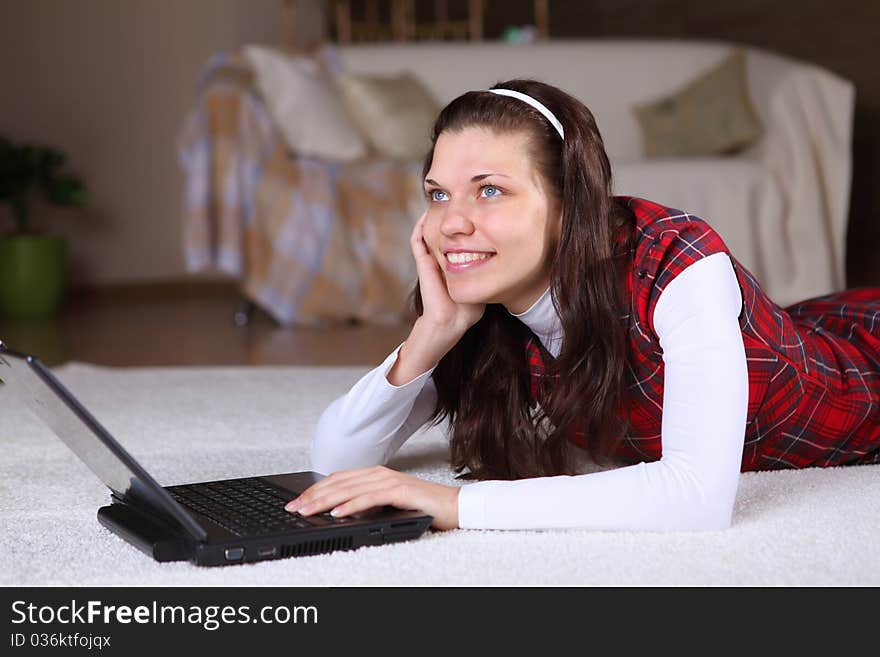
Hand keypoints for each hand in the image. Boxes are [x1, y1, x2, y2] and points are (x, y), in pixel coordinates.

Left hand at [284, 465, 459, 530]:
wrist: (454, 506)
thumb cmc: (422, 507)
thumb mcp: (388, 504)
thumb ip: (367, 503)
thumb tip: (340, 511)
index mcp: (374, 474)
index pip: (337, 480)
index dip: (315, 490)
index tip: (297, 502)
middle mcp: (379, 473)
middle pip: (338, 483)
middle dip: (312, 496)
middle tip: (293, 508)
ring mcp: (389, 480)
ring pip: (349, 489)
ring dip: (325, 501)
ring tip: (307, 510)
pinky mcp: (399, 490)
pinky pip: (369, 498)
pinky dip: (351, 505)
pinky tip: (336, 512)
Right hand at [411, 210, 484, 334]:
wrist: (452, 321)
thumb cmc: (469, 309)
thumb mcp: (486, 283)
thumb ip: (493, 271)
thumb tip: (512, 257)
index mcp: (454, 264)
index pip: (457, 239)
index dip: (463, 226)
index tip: (475, 213)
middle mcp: (441, 259)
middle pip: (442, 232)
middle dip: (449, 218)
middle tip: (457, 202)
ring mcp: (431, 260)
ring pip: (428, 232)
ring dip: (433, 217)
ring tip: (441, 202)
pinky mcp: (423, 262)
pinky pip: (417, 239)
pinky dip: (420, 225)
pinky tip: (427, 213)